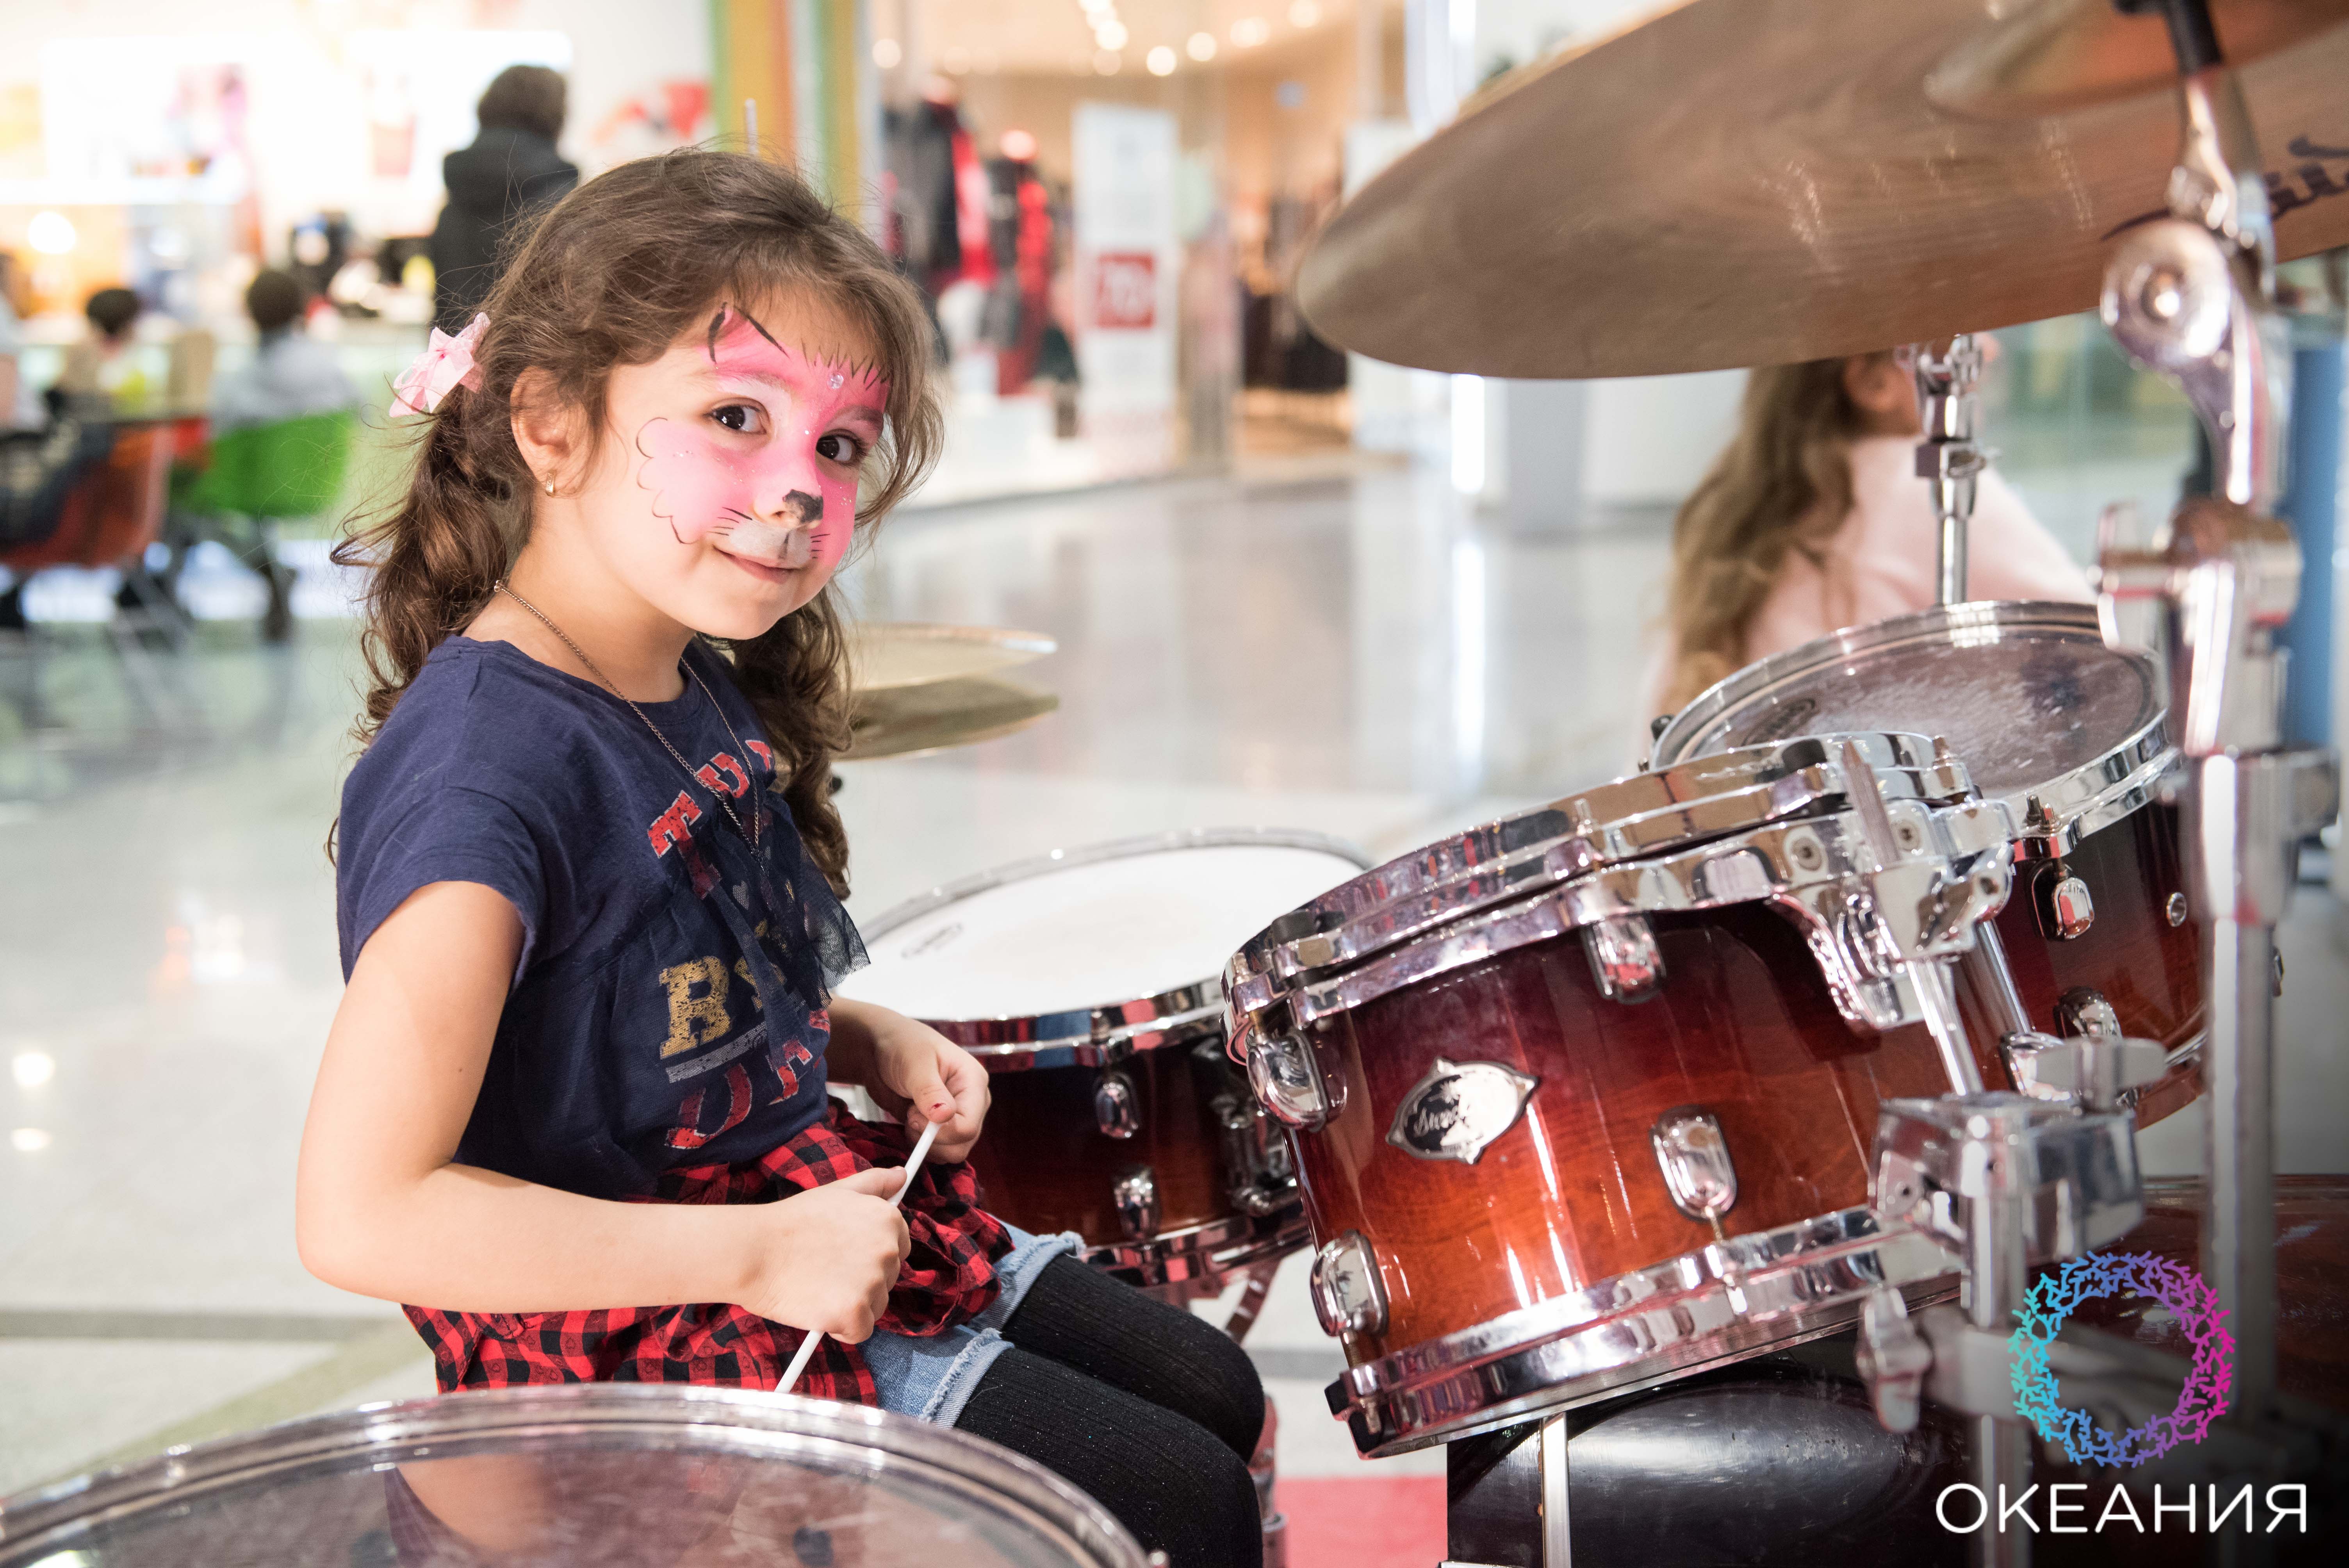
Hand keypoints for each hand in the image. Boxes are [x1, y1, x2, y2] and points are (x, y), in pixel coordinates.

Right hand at [736, 1166, 910, 1342]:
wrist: (753, 1250)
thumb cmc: (792, 1222)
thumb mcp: (837, 1191)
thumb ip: (874, 1183)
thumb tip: (902, 1175)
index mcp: (887, 1219)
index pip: (899, 1248)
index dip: (870, 1255)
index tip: (845, 1254)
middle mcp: (888, 1249)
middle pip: (888, 1279)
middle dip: (862, 1280)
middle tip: (825, 1269)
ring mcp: (872, 1282)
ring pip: (876, 1306)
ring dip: (853, 1304)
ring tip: (819, 1287)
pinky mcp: (854, 1312)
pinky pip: (860, 1331)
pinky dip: (840, 1328)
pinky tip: (818, 1310)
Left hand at [858, 1010, 990, 1163]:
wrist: (882, 1050)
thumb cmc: (901, 1046)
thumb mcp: (914, 1064)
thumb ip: (929, 1091)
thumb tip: (945, 1116)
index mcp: (974, 1081)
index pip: (968, 1126)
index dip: (939, 1130)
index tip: (913, 1115)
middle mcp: (972, 1102)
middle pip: (963, 1143)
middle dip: (932, 1139)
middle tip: (911, 1116)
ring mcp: (959, 1116)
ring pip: (952, 1152)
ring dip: (925, 1143)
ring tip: (910, 1116)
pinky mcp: (943, 1127)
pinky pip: (939, 1151)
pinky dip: (920, 1145)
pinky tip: (910, 1122)